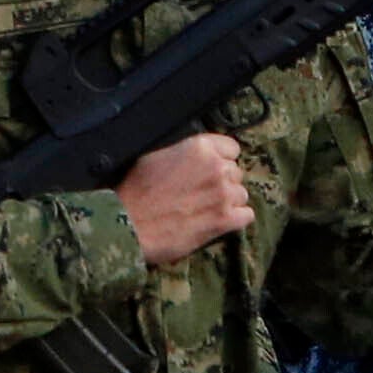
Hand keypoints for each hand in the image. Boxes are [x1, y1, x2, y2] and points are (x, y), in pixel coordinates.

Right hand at [114, 132, 252, 267]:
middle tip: (200, 194)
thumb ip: (182, 153)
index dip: (219, 160)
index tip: (208, 171)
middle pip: (235, 173)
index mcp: (199, 147)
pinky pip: (246, 215)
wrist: (126, 225)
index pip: (231, 148)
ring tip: (205, 210)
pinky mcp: (225, 221)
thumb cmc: (133, 192)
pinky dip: (234, 219)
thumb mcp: (153, 157)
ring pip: (241, 195)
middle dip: (221, 182)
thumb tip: (192, 158)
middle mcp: (216, 167)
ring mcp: (223, 194)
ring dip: (227, 202)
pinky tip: (217, 222)